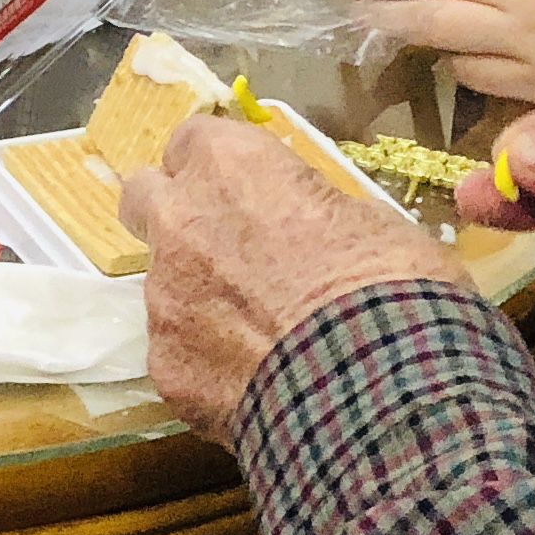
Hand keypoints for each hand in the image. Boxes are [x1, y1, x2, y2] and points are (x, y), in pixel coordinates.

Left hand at [119, 114, 461, 437]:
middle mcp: (180, 222)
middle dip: (175, 215)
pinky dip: (212, 365)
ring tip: (264, 337)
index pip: (193, 140)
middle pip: (144, 197)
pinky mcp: (165, 367)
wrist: (377, 394)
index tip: (247, 190)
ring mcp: (164, 299)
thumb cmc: (390, 289)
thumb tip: (315, 228)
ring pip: (163, 285)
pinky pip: (181, 355)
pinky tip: (262, 385)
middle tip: (225, 246)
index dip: (219, 167)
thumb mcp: (371, 222)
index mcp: (230, 167)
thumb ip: (316, 211)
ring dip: (200, 298)